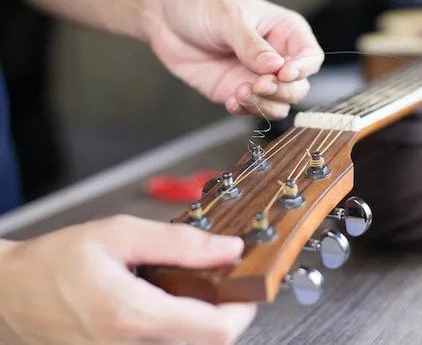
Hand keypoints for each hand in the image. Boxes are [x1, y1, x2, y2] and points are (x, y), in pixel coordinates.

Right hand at [0, 215, 255, 344]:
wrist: (10, 293)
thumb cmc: (55, 262)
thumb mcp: (120, 235)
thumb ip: (180, 243)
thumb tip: (228, 248)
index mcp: (134, 316)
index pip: (217, 331)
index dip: (244, 308)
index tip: (249, 285)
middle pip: (208, 343)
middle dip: (224, 312)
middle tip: (219, 281)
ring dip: (200, 320)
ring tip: (186, 288)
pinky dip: (177, 328)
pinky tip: (163, 303)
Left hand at [143, 0, 323, 119]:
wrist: (165, 17)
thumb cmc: (200, 4)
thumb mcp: (227, 18)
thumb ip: (251, 45)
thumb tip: (274, 67)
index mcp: (285, 31)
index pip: (310, 57)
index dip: (302, 69)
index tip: (283, 73)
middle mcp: (276, 57)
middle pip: (298, 86)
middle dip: (282, 91)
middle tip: (258, 85)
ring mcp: (257, 77)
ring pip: (279, 104)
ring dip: (265, 105)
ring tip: (240, 93)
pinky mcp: (238, 91)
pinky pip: (252, 110)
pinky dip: (245, 110)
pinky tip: (231, 100)